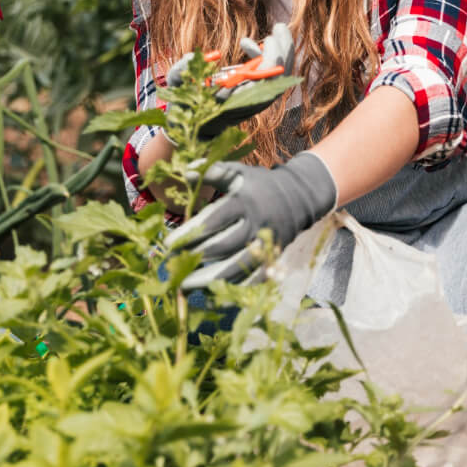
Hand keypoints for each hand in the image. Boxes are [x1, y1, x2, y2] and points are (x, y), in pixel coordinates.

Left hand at [166, 151, 336, 289]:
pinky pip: (253, 279)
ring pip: (237, 267)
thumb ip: (213, 172)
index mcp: (245, 202)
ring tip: (185, 286)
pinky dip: (234, 289)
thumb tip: (185, 171)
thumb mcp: (238, 172)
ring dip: (210, 279)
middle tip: (172, 265)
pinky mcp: (273, 258)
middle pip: (224, 246)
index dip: (190, 233)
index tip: (168, 243)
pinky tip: (213, 295)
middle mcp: (256, 224)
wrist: (299, 197)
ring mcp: (266, 244)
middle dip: (196, 257)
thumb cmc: (259, 184)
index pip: (214, 220)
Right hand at [168, 22, 294, 139]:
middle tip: (278, 28)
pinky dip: (271, 59)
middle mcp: (248, 105)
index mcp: (233, 104)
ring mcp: (254, 102)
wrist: (188, 128)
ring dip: (282, 53)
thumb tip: (212, 55)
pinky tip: (256, 45)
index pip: (264, 85)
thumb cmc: (182, 104)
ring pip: (279, 80)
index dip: (273, 62)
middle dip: (284, 52)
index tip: (268, 40)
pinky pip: (271, 79)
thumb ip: (182, 70)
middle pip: (279, 81)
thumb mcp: (177, 86)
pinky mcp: (254, 97)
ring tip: (276, 30)